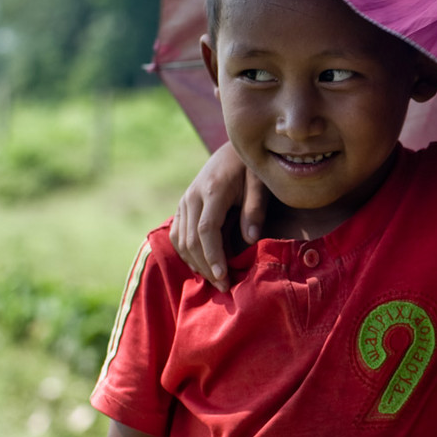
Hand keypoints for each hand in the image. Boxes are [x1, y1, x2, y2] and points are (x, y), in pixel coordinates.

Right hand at [169, 143, 269, 289]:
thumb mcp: (259, 183)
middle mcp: (192, 196)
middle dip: (206, 266)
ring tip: (215, 280)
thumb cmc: (250, 167)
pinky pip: (177, 234)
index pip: (206, 229)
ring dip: (195, 263)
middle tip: (224, 287)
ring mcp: (184, 201)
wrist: (232, 149)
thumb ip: (255, 209)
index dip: (213, 255)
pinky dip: (186, 253)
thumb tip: (250, 239)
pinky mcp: (182, 206)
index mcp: (212, 190)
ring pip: (180, 240)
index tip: (223, 275)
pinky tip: (202, 266)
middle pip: (191, 239)